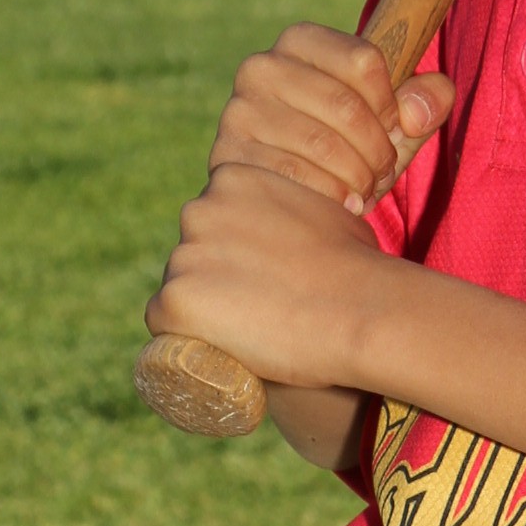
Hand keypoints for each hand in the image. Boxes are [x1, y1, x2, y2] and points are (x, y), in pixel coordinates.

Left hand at [144, 159, 399, 388]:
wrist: (361, 306)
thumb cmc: (358, 265)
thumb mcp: (324, 211)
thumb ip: (295, 211)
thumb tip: (300, 232)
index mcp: (232, 179)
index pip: (214, 221)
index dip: (235, 253)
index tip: (260, 276)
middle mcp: (199, 209)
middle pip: (192, 253)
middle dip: (215, 278)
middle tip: (257, 308)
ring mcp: (184, 255)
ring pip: (179, 289)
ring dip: (203, 310)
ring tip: (251, 331)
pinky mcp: (175, 300)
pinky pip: (163, 323)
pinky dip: (185, 338)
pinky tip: (221, 346)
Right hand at [208, 23, 453, 216]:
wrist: (293, 193)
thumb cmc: (353, 147)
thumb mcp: (396, 122)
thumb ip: (426, 101)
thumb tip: (417, 110)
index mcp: (300, 41)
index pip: (364, 61)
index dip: (391, 104)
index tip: (392, 128)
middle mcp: (261, 67)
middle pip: (346, 106)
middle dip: (379, 149)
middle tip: (383, 172)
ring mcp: (239, 111)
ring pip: (323, 145)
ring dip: (358, 176)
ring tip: (364, 188)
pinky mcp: (229, 155)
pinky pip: (296, 177)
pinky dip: (331, 196)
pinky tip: (342, 203)